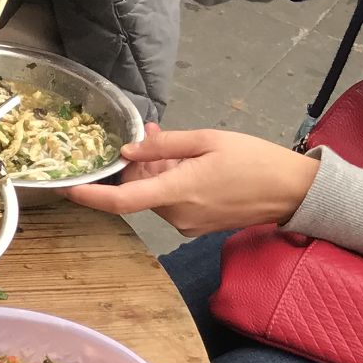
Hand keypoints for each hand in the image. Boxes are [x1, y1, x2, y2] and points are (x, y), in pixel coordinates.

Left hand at [66, 125, 320, 234]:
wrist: (295, 192)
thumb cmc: (255, 161)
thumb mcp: (208, 141)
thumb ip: (163, 147)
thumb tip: (127, 151)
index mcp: (178, 192)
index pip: (122, 201)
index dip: (91, 196)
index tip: (68, 189)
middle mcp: (178, 215)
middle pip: (139, 190)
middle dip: (138, 163)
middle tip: (150, 135)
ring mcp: (187, 224)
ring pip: (155, 194)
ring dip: (157, 171)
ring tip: (179, 146)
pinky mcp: (197, 226)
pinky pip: (172, 201)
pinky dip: (171, 182)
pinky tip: (188, 164)